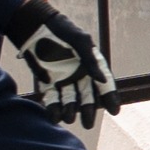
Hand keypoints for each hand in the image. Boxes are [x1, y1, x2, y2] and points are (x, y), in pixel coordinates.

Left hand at [3, 10, 121, 124]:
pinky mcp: (47, 83)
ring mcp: (63, 80)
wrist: (36, 26)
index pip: (104, 84)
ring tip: (69, 118)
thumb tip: (101, 79)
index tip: (114, 110)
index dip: (110, 97)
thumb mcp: (80, 41)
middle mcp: (79, 75)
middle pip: (88, 97)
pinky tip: (55, 117)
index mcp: (91, 64)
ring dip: (71, 111)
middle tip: (88, 124)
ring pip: (70, 101)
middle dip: (89, 110)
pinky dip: (53, 109)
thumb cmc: (61, 29)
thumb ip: (90, 60)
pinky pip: (52, 99)